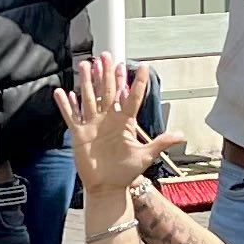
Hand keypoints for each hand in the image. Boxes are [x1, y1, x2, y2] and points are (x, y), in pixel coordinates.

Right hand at [58, 55, 169, 195]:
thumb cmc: (125, 172)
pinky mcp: (80, 133)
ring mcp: (93, 124)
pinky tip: (62, 92)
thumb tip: (181, 136)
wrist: (107, 187)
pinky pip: (71, 116)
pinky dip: (66, 105)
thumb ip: (161, 142)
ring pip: (89, 98)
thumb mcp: (145, 156)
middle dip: (107, 74)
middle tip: (106, 56)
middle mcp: (108, 119)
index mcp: (125, 122)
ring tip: (86, 65)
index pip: (131, 97)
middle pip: (107, 91)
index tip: (143, 66)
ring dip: (87, 82)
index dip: (137, 82)